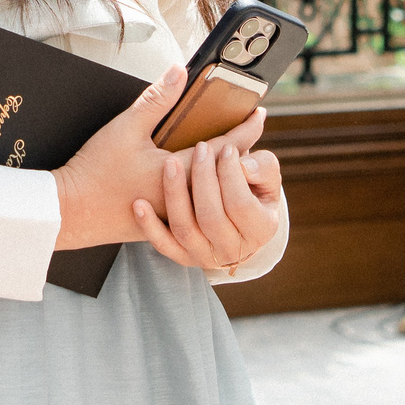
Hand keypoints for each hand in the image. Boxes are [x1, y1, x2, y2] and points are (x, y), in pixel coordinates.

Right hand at [53, 66, 267, 255]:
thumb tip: (180, 71)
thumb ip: (157, 99)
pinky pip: (191, 206)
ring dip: (222, 173)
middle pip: (224, 174)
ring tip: (232, 154)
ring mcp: (172, 214)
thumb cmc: (95, 171)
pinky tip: (198, 181)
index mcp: (179, 172)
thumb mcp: (126, 127)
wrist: (69, 212)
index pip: (226, 149)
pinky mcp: (161, 224)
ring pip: (209, 192)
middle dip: (240, 152)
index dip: (246, 130)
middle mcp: (182, 197)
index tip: (260, 114)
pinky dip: (200, 189)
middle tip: (250, 131)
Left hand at [135, 136, 285, 275]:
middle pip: (211, 217)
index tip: (226, 147)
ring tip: (171, 163)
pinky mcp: (182, 255)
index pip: (241, 204)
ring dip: (175, 195)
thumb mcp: (265, 175)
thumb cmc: (251, 185)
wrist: (235, 215)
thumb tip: (244, 165)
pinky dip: (149, 226)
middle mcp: (234, 250)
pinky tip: (138, 203)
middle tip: (200, 148)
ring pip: (185, 229)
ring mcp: (205, 256)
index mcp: (262, 230)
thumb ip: (262, 166)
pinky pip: (162, 244)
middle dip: (204, 179)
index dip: (232, 174)